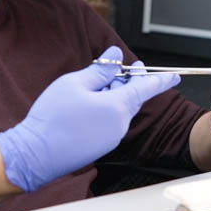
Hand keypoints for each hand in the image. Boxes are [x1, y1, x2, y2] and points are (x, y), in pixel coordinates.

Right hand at [0, 46, 178, 191]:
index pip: (147, 89)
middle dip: (128, 81)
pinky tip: (88, 103)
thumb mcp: (75, 84)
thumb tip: (116, 55)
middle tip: (124, 68)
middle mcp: (120, 125)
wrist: (35, 155)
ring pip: (119, 110)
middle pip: (132, 98)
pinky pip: (110, 122)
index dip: (161, 80)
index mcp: (118, 107)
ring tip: (97, 83)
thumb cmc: (53, 118)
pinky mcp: (100, 147)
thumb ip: (100, 69)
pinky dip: (106, 109)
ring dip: (114, 95)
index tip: (175, 76)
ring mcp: (110, 138)